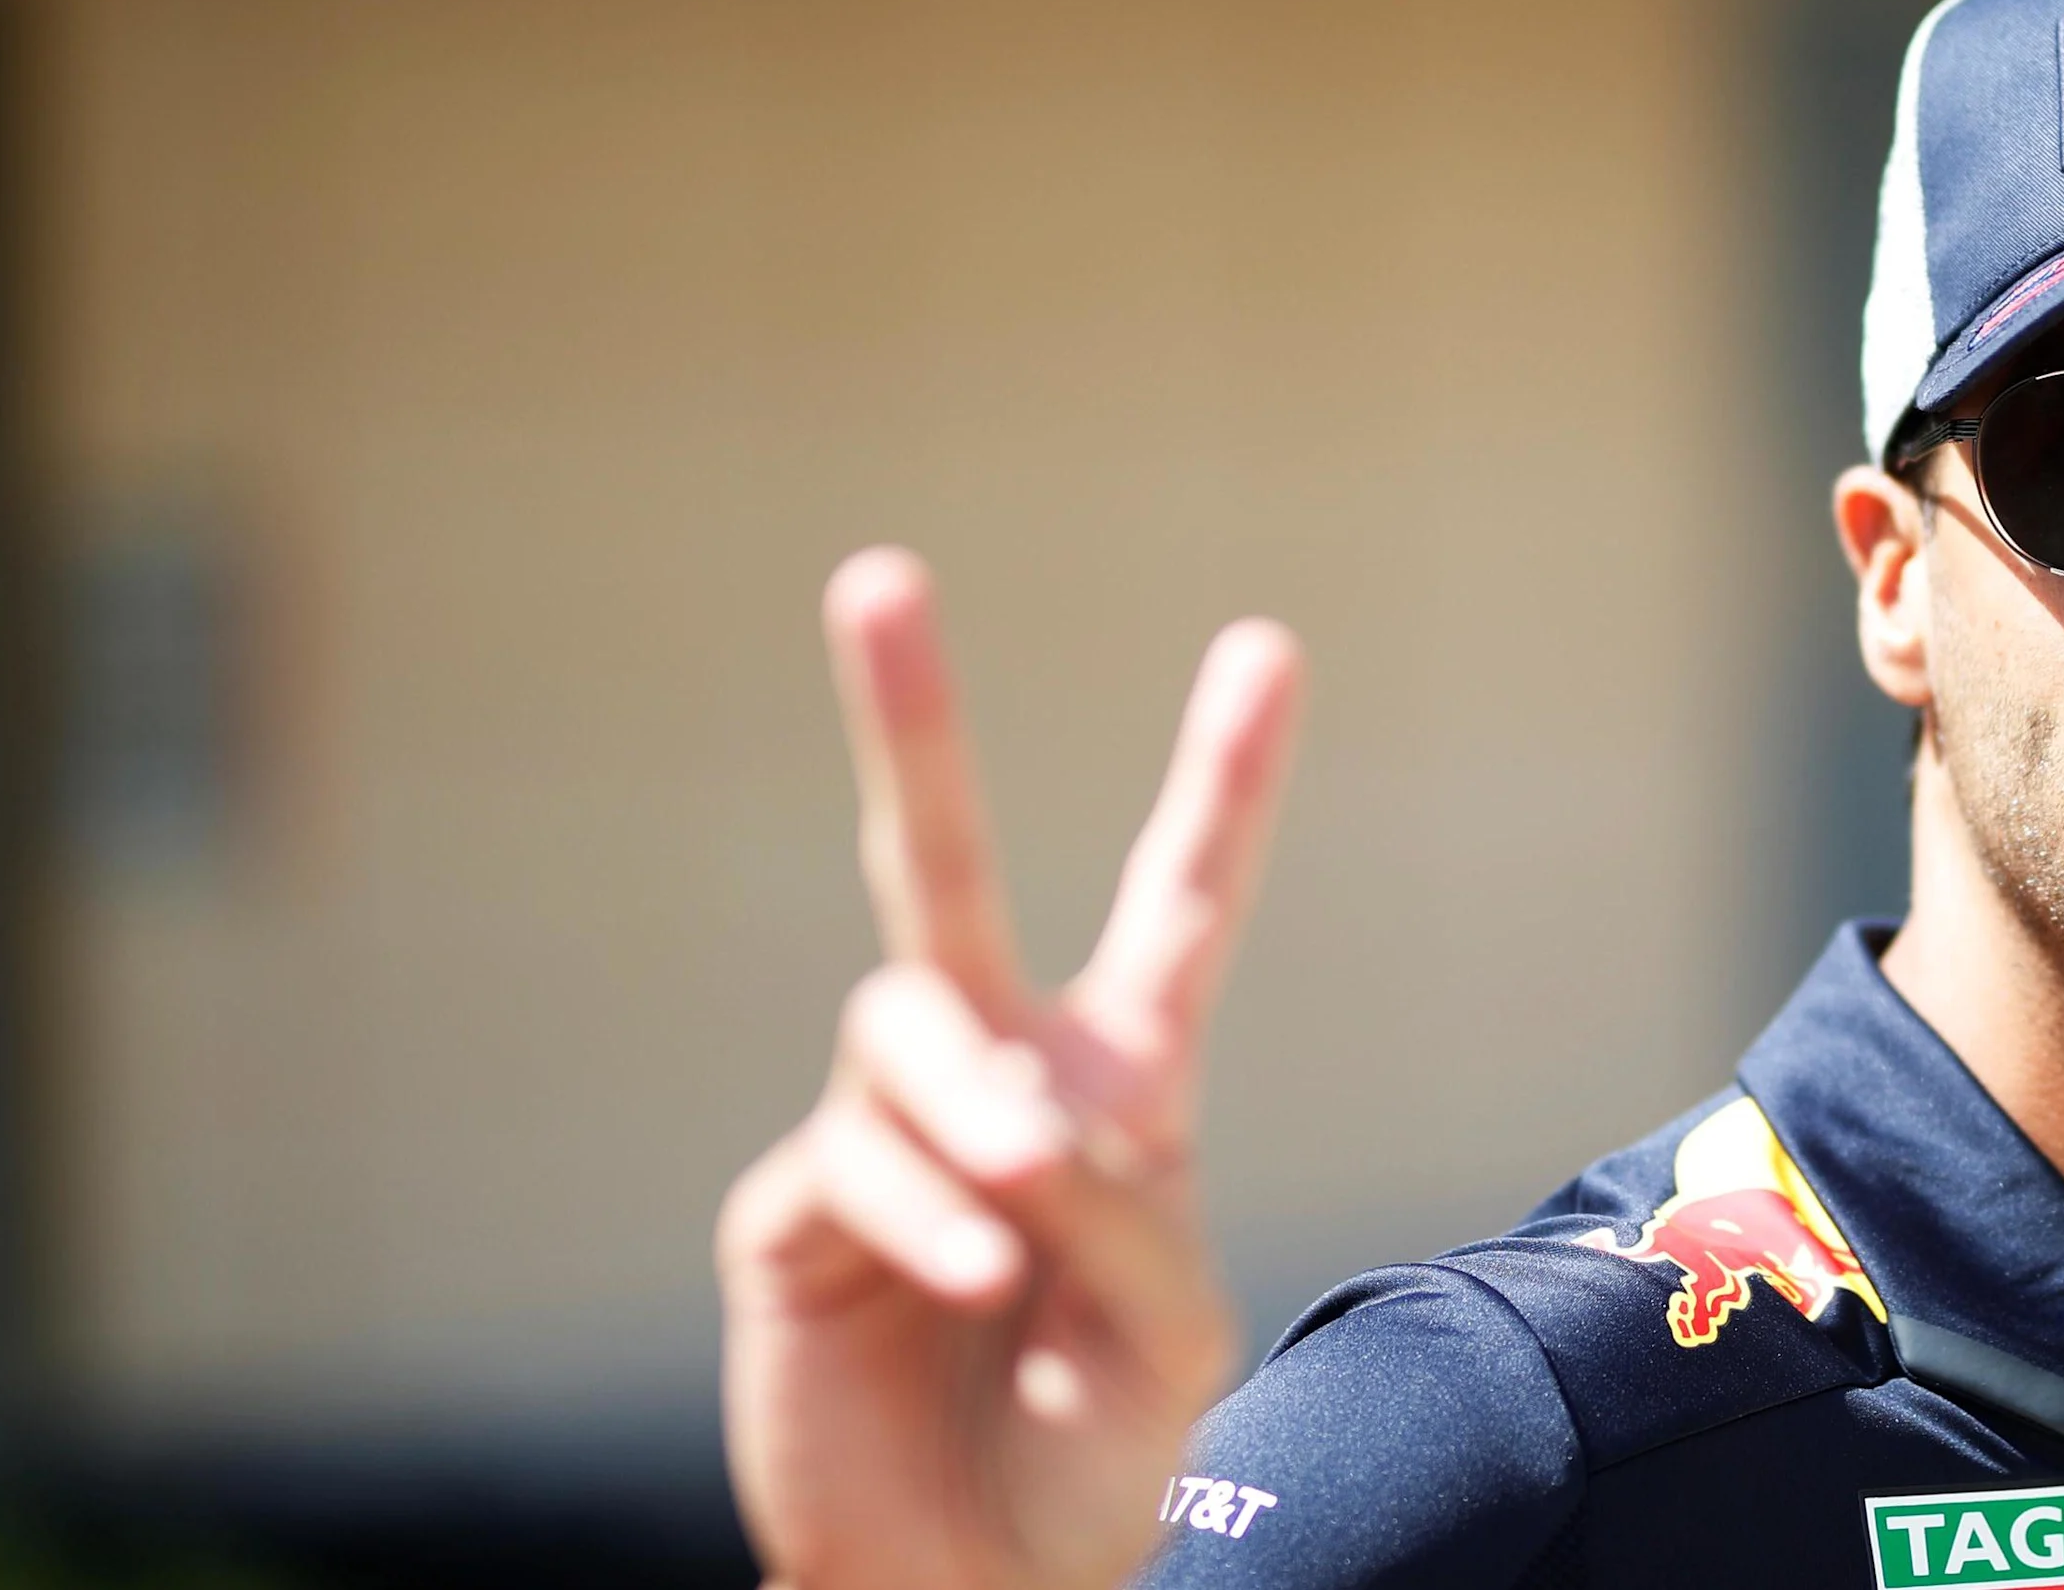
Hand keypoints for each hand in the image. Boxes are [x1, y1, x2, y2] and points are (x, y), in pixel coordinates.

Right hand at [718, 549, 1305, 1589]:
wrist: (979, 1587)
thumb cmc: (1097, 1465)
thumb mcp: (1170, 1334)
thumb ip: (1125, 1207)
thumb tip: (1025, 1107)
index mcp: (1117, 1090)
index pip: (1177, 913)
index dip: (1222, 784)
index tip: (1269, 646)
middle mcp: (994, 1082)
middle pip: (944, 870)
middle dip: (910, 723)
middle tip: (875, 574)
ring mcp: (886, 1135)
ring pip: (906, 1024)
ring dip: (970, 1102)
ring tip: (1020, 1200)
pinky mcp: (794, 1211)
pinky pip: (854, 1158)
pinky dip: (926, 1210)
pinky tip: (979, 1276)